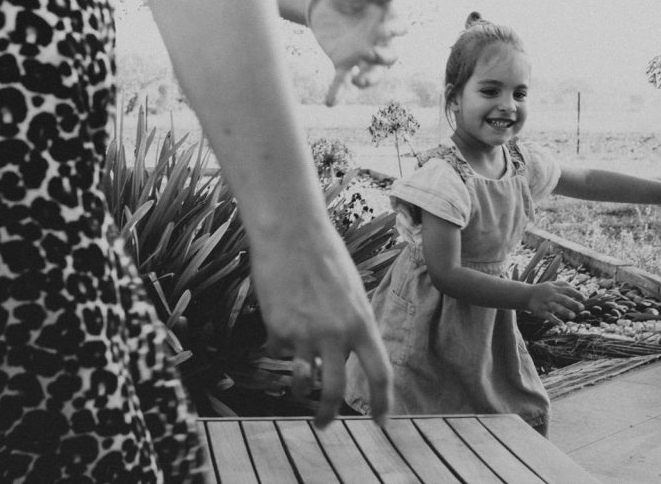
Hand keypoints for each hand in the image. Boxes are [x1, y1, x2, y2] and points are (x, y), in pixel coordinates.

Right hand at [251, 224, 391, 426]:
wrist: (290, 234)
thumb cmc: (324, 256)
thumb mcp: (351, 292)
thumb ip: (351, 325)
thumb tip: (346, 356)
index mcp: (362, 323)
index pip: (380, 374)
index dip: (382, 402)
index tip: (381, 422)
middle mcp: (336, 334)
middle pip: (336, 391)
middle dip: (328, 415)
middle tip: (323, 425)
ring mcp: (305, 335)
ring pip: (303, 381)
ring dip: (300, 391)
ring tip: (300, 390)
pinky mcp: (277, 330)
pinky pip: (279, 351)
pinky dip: (279, 345)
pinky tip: (278, 321)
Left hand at [307, 0, 404, 105]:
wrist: (325, 0)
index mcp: (388, 20)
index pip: (399, 28)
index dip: (395, 30)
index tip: (387, 29)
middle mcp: (380, 42)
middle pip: (390, 57)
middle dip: (383, 57)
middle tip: (371, 52)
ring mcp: (362, 55)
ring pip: (373, 74)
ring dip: (369, 80)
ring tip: (358, 80)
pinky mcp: (344, 63)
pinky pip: (343, 82)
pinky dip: (339, 93)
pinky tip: (331, 102)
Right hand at [525, 281, 585, 325]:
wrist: (526, 295)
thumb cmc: (542, 290)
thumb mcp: (551, 284)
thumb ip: (564, 285)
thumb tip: (578, 288)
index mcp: (555, 288)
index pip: (568, 290)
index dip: (577, 293)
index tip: (585, 298)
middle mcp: (551, 295)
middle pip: (563, 299)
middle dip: (573, 303)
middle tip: (582, 307)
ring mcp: (546, 303)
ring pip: (556, 307)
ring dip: (564, 311)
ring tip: (573, 316)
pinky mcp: (541, 311)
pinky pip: (548, 316)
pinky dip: (554, 320)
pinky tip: (561, 324)